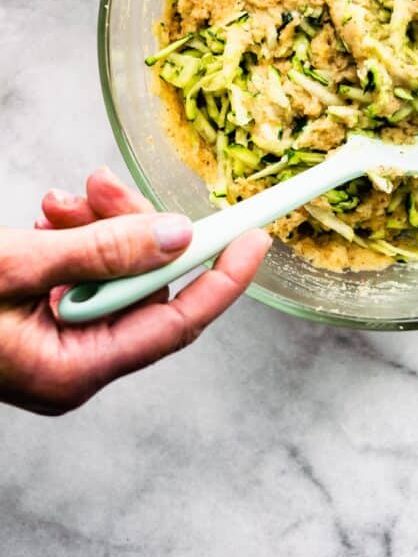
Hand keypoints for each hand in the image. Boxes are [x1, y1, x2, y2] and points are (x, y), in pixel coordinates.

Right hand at [0, 168, 268, 414]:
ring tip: (62, 203)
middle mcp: (74, 365)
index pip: (177, 325)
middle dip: (130, 226)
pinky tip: (52, 220)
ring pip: (111, 272)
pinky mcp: (42, 323)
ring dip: (94, 226)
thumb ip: (101, 251)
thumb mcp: (18, 268)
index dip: (222, 278)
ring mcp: (59, 346)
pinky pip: (81, 276)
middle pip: (141, 286)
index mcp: (74, 370)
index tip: (255, 238)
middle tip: (104, 186)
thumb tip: (176, 237)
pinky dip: (73, 241)